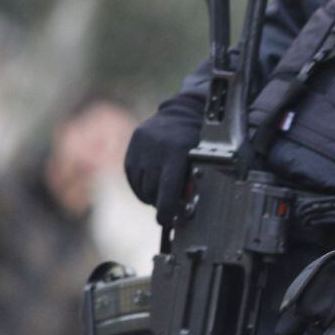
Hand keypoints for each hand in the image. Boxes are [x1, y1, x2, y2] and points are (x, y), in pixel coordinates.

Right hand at [124, 94, 202, 226]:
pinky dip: (141, 186)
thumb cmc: (199, 143)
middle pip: (152, 189)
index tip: (166, 221)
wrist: (183, 113)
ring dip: (150, 196)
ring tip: (162, 195)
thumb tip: (181, 210)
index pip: (168, 189)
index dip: (166, 209)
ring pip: (141, 185)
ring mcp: (140, 145)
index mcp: (177, 151)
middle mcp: (155, 147)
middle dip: (160, 203)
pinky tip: (152, 186)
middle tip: (169, 209)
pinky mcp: (132, 146)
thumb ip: (193, 183)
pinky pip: (132, 176)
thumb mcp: (202, 160)